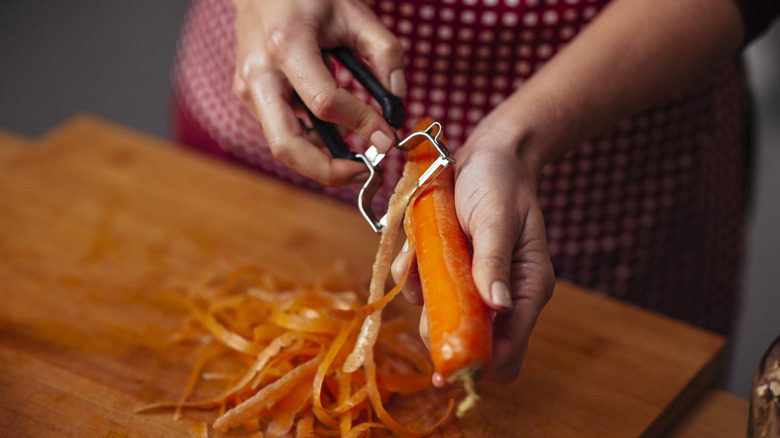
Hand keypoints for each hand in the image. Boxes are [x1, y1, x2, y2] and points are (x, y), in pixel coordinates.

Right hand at [230, 0, 405, 185]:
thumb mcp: (355, 14)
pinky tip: (335, 128)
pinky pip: (282, 133)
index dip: (361, 124)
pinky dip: (311, 142)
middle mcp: (259, 74)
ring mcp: (248, 90)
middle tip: (364, 172)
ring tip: (355, 149)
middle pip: (287, 145)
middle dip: (328, 170)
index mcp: (285, 45)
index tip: (387, 137)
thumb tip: (398, 100)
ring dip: (321, 159)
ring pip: (283, 146)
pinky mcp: (249, 99)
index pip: (325, 102)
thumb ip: (385, 53)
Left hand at [392, 112, 554, 384]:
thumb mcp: (497, 219)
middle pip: (476, 343)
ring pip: (446, 319)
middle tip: (426, 309)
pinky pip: (427, 290)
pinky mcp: (453, 271)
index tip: (448, 370)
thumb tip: (499, 307)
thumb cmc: (500, 182)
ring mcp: (475, 284)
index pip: (510, 346)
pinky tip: (416, 248)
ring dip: (426, 299)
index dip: (480, 363)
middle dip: (445, 334)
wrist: (486, 154)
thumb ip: (494, 261)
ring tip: (422, 257)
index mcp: (527, 287)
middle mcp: (503, 294)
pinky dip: (415, 275)